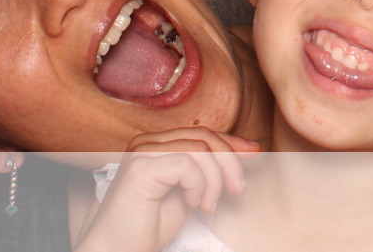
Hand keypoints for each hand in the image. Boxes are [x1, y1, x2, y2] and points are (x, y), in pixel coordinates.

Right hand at [74, 128, 260, 251]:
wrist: (119, 249)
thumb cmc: (150, 225)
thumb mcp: (189, 191)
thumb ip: (207, 169)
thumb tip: (246, 149)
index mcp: (156, 143)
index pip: (201, 132)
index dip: (231, 141)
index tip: (254, 152)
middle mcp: (146, 142)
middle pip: (204, 136)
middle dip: (229, 162)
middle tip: (238, 189)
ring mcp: (141, 152)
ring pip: (200, 150)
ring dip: (214, 182)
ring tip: (207, 206)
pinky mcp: (140, 167)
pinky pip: (187, 165)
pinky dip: (198, 187)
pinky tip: (192, 204)